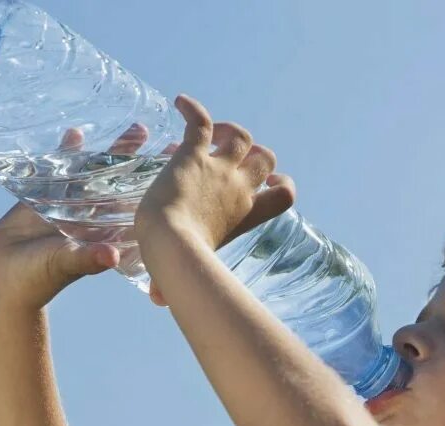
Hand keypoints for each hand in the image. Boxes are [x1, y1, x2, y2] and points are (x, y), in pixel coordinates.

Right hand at [0, 125, 168, 310]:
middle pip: (125, 183)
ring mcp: (73, 206)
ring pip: (99, 172)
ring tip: (138, 128)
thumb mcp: (65, 264)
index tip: (179, 168)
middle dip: (143, 162)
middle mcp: (97, 218)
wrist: (4, 277)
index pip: (140, 206)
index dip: (158, 189)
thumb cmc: (38, 278)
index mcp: (108, 233)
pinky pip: (62, 169)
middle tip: (166, 139)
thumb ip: (87, 259)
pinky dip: (68, 151)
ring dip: (115, 152)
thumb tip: (112, 257)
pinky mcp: (47, 197)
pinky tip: (76, 131)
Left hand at [132, 94, 295, 291]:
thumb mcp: (187, 273)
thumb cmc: (179, 266)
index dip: (280, 183)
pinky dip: (191, 109)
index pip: (285, 195)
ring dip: (229, 129)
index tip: (267, 181)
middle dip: (254, 152)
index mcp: (245, 216)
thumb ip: (173, 287)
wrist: (171, 246)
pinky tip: (178, 102)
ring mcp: (219, 170)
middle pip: (265, 157)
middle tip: (231, 154)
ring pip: (239, 135)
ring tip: (212, 130)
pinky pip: (201, 121)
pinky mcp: (193, 157)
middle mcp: (240, 189)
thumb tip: (160, 303)